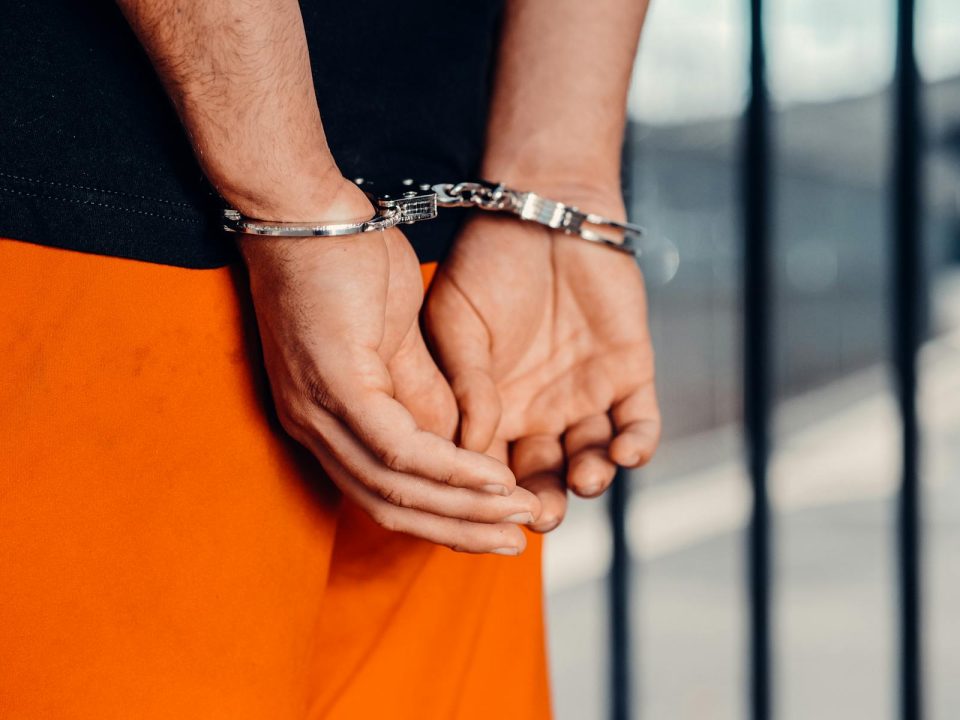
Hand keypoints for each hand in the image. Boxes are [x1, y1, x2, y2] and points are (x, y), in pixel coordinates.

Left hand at [239, 179, 539, 554]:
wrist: (304, 209)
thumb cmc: (343, 263)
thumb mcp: (392, 338)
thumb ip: (418, 392)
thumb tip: (450, 440)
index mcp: (324, 419)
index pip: (381, 494)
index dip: (440, 519)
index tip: (493, 529)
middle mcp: (314, 428)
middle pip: (389, 509)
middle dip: (458, 532)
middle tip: (515, 546)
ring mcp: (319, 411)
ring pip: (395, 489)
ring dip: (463, 510)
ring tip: (517, 517)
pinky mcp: (335, 384)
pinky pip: (398, 447)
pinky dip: (449, 470)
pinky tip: (491, 478)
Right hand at [425, 185, 659, 531]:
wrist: (542, 211)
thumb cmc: (487, 264)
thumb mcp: (455, 324)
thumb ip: (462, 385)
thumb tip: (467, 449)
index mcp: (491, 407)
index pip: (489, 468)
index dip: (489, 495)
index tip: (491, 513)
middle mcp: (538, 410)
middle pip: (542, 474)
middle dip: (544, 501)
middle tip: (542, 517)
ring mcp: (585, 394)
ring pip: (592, 456)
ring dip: (591, 477)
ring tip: (583, 478)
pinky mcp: (628, 373)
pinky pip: (638, 421)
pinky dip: (636, 443)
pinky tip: (626, 453)